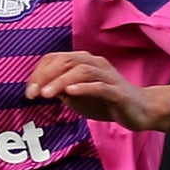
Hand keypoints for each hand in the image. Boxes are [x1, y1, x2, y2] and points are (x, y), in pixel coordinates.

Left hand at [25, 51, 161, 130]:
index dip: (40, 72)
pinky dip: (84, 87)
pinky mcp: (118, 91)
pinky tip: (70, 93)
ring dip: (61, 81)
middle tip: (33, 93)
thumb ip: (61, 91)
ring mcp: (108, 76)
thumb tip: (41, 89)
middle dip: (47, 76)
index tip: (29, 92)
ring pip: (82, 71)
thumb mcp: (78, 97)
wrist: (140, 110)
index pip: (57, 59)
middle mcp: (96, 64)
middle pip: (67, 61)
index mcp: (84, 63)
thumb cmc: (106, 102)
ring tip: (47, 95)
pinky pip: (100, 85)